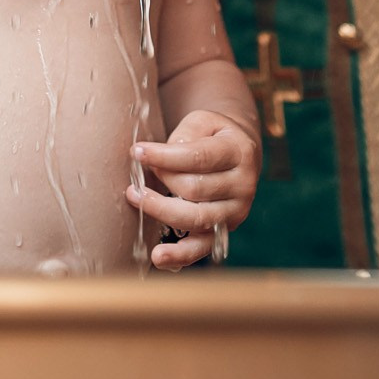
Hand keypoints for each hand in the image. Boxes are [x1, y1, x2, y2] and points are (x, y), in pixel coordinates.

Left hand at [127, 107, 259, 269]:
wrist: (240, 155)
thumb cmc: (213, 136)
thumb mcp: (204, 122)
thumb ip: (184, 135)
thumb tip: (159, 158)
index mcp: (239, 152)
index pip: (199, 157)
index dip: (165, 156)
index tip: (137, 152)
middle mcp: (243, 185)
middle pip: (195, 189)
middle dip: (162, 179)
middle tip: (139, 173)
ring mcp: (236, 212)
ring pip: (196, 218)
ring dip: (160, 210)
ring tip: (134, 198)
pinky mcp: (224, 231)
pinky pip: (202, 248)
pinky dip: (180, 256)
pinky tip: (158, 257)